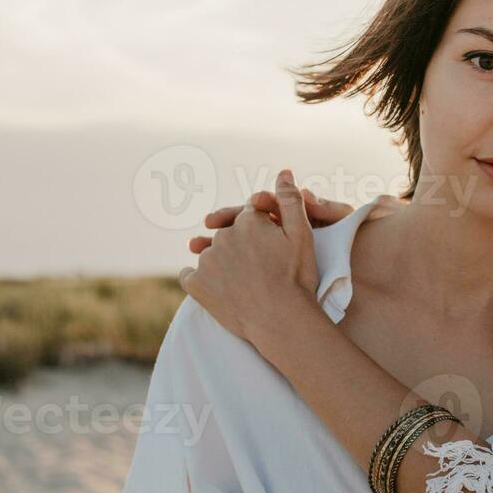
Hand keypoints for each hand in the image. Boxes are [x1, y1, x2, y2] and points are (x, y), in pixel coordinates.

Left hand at [179, 170, 321, 351]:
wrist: (282, 321)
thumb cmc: (296, 278)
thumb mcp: (302, 235)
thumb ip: (290, 201)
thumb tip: (283, 171)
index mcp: (247, 220)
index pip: (249, 216)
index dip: (262, 231)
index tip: (271, 248)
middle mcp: (223, 236)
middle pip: (229, 234)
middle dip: (241, 245)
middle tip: (258, 267)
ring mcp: (206, 261)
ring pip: (210, 253)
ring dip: (221, 261)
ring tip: (240, 280)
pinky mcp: (195, 285)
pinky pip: (190, 275)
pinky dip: (200, 279)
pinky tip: (217, 288)